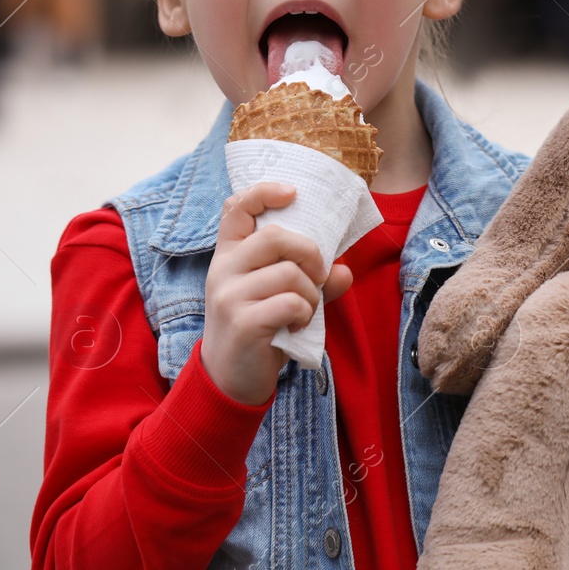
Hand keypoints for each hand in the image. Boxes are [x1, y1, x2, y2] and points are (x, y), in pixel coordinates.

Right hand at [201, 181, 354, 404]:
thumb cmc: (260, 328)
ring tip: (304, 311)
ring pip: (290, 273)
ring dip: (311, 294)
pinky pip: (292, 303)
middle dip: (311, 254)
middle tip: (318, 277)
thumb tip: (345, 270)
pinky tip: (297, 326)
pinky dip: (305, 314)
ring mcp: (229, 295)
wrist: (230, 378)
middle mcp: (223, 269)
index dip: (264, 192)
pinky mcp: (242, 322)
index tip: (293, 193)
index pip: (236, 208)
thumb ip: (310, 280)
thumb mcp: (280, 298)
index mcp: (229, 255)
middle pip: (276, 236)